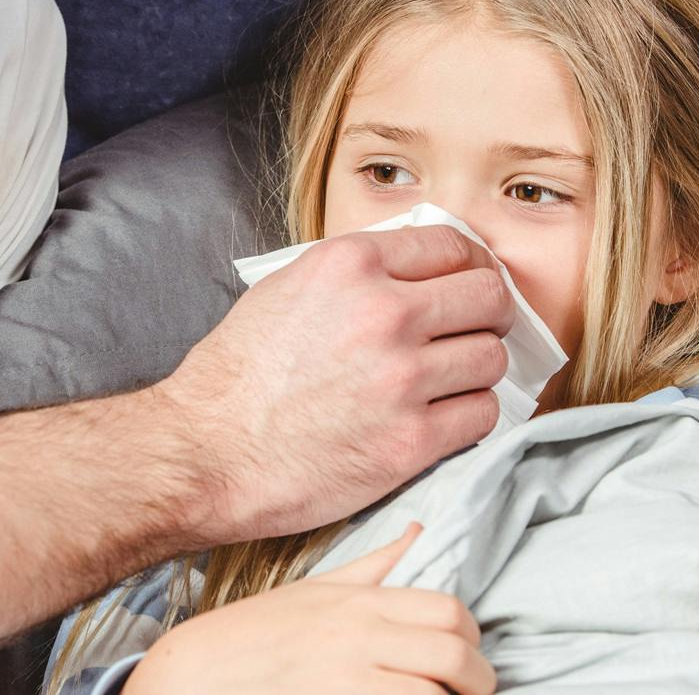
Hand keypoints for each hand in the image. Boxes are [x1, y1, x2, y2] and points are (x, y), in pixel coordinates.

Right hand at [124, 525, 494, 694]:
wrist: (197, 674)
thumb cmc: (257, 635)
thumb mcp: (317, 590)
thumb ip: (376, 566)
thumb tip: (420, 531)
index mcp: (361, 603)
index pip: (449, 611)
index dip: (473, 638)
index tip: (468, 657)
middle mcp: (360, 638)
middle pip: (455, 657)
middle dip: (478, 682)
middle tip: (472, 694)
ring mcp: (349, 681)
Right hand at [155, 226, 512, 543]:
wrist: (206, 451)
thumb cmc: (237, 376)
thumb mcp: (287, 288)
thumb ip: (356, 273)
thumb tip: (415, 270)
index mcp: (351, 264)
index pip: (454, 245)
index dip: (470, 265)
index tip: (468, 285)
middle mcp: (384, 312)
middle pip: (488, 296)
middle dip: (487, 314)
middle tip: (472, 331)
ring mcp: (402, 378)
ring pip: (492, 357)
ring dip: (477, 369)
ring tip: (450, 380)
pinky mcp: (410, 441)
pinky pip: (482, 415)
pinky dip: (469, 415)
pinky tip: (442, 417)